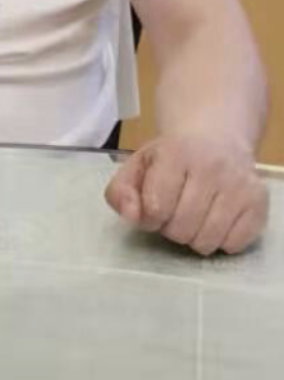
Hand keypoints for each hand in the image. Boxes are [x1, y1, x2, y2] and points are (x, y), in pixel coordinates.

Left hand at [105, 134, 266, 255]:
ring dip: (195, 237)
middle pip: (181, 229)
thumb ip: (120, 193)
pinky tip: (217, 219)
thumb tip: (132, 216)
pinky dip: (221, 240)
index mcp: (177, 153)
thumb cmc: (172, 157)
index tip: (155, 208)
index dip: (150, 217)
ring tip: (195, 215)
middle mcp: (213, 166)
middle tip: (176, 210)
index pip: (157, 208)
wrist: (217, 135)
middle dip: (172, 228)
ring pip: (207, 241)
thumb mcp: (138, 166)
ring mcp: (240, 184)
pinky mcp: (259, 201)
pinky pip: (234, 245)